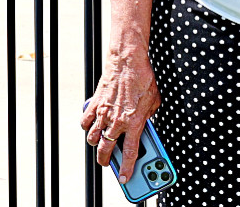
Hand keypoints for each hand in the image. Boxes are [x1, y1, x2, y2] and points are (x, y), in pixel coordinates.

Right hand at [79, 51, 160, 184]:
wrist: (128, 62)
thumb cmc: (144, 79)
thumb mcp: (154, 101)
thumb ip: (148, 116)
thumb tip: (144, 124)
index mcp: (134, 122)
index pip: (129, 152)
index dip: (126, 168)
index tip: (124, 177)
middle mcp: (117, 121)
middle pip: (106, 149)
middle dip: (106, 160)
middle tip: (107, 163)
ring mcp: (103, 113)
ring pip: (92, 138)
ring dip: (96, 143)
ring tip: (101, 143)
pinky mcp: (94, 105)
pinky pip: (85, 122)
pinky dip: (86, 126)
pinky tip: (92, 125)